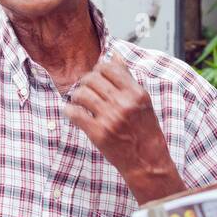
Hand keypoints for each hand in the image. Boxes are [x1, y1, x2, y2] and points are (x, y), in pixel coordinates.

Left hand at [61, 54, 184, 202]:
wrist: (146, 161)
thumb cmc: (145, 130)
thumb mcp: (142, 101)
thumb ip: (127, 78)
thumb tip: (115, 55)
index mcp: (136, 93)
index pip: (108, 67)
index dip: (98, 70)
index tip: (96, 77)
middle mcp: (123, 103)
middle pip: (92, 78)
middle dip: (85, 82)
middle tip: (85, 89)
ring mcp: (110, 118)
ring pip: (81, 93)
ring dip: (76, 95)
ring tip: (79, 101)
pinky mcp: (98, 133)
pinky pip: (75, 113)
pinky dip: (69, 111)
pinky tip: (72, 113)